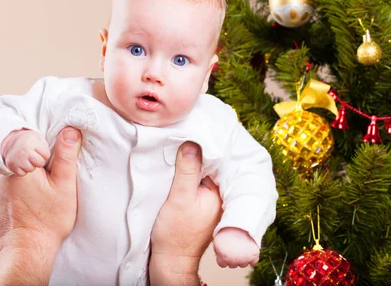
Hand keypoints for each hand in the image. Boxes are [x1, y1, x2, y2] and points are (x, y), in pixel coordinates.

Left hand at [0, 127, 82, 285]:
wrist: (27, 252)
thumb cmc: (49, 220)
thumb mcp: (65, 186)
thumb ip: (66, 156)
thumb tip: (70, 130)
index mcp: (20, 165)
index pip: (31, 141)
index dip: (45, 148)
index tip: (54, 160)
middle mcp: (0, 174)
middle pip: (20, 156)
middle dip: (34, 164)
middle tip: (49, 180)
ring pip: (11, 172)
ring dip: (23, 177)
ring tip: (37, 195)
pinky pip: (2, 188)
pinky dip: (13, 191)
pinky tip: (26, 203)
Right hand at [149, 141, 222, 285]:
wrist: (170, 260)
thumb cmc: (175, 234)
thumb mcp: (179, 198)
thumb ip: (187, 171)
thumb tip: (192, 143)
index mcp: (220, 192)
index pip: (216, 159)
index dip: (204, 144)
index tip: (193, 130)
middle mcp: (220, 194)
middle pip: (210, 164)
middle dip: (199, 152)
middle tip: (185, 134)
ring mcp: (211, 200)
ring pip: (203, 172)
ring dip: (192, 163)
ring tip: (181, 147)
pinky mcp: (200, 204)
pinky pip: (197, 181)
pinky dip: (189, 174)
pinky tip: (180, 168)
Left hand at [213, 227, 258, 267]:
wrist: (242, 219)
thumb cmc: (230, 226)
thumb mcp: (219, 236)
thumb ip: (218, 247)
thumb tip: (219, 253)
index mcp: (222, 255)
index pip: (222, 264)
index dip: (224, 258)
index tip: (226, 251)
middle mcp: (232, 260)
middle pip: (232, 265)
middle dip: (233, 258)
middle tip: (235, 246)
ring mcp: (244, 259)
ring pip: (243, 264)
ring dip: (243, 258)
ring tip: (243, 245)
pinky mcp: (254, 256)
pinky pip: (254, 262)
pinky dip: (253, 258)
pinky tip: (250, 250)